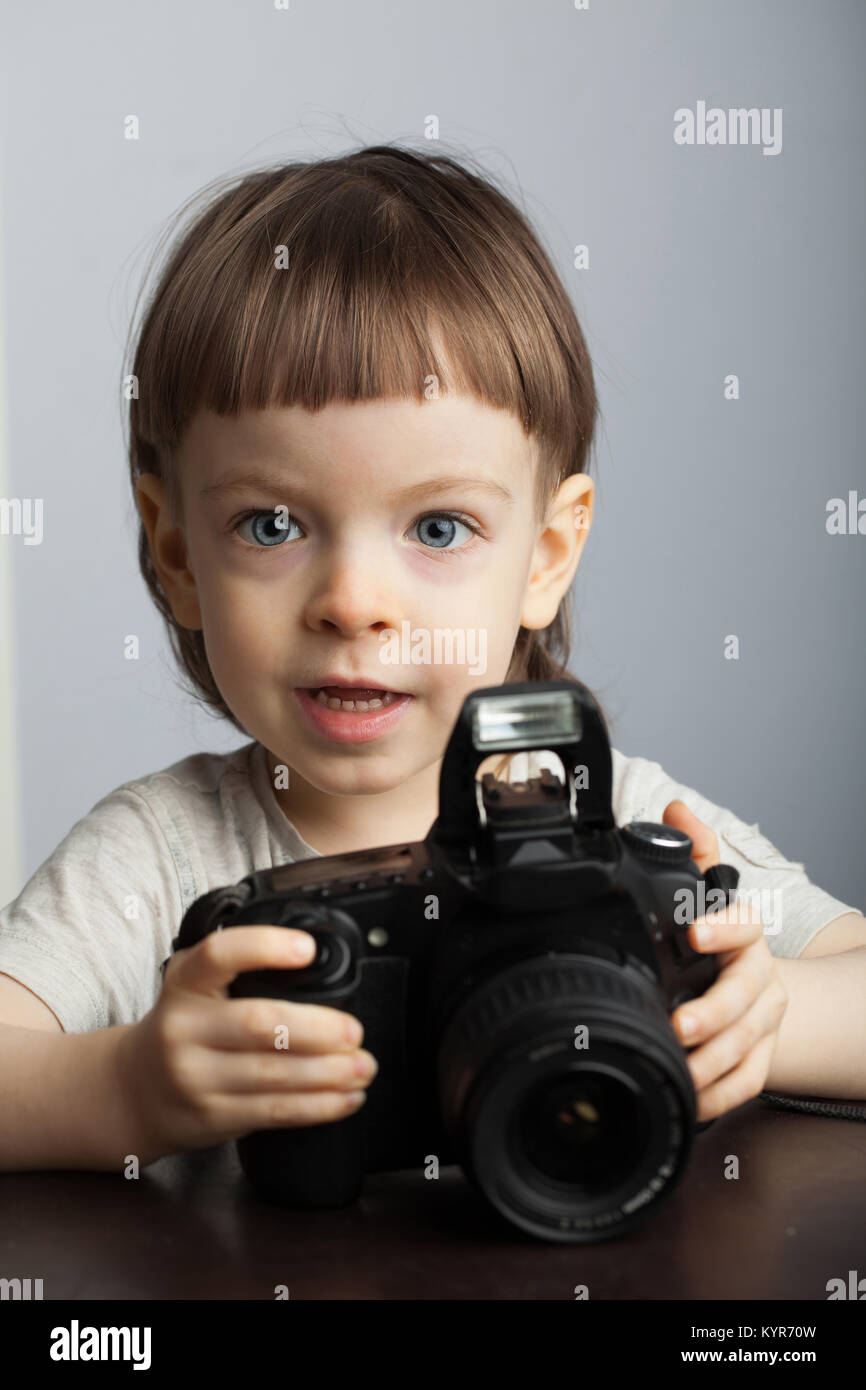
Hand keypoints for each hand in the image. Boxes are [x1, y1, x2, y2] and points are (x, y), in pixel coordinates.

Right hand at [116, 926, 377, 1164]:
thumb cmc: (180, 1029)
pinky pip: (274, 1111)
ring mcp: (195, 1077)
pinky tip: (346, 1097)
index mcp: (185, 984)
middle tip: (355, 1031)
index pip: (219, 955)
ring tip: (364, 1066)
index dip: (264, 947)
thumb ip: (236, 971)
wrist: (132, 1092)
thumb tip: (318, 965)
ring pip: (274, 1075)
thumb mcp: (190, 987)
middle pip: (259, 1024)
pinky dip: (318, 1106)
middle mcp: (184, 1029)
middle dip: (318, 1029)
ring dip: (329, 1073)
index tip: (307, 949)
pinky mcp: (212, 1116)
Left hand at [661, 800, 787, 1122]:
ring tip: (681, 1069)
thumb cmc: (722, 940)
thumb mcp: (708, 894)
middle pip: (746, 997)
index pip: (744, 924)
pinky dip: (722, 1095)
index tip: (693, 932)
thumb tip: (677, 810)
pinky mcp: (761, 1056)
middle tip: (681, 1024)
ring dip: (714, 1062)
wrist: (755, 986)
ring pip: (748, 1045)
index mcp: (744, 935)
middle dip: (715, 1013)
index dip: (722, 927)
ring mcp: (764, 1020)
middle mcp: (760, 978)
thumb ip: (694, 853)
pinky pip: (748, 1081)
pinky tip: (694, 1099)